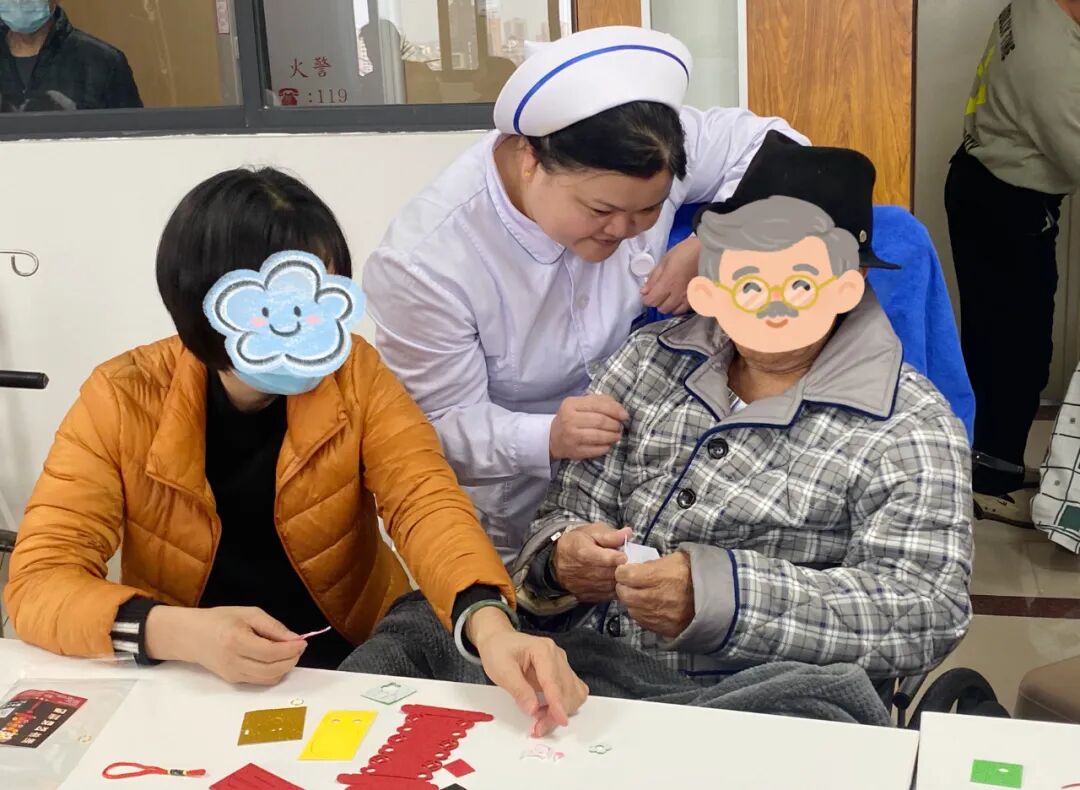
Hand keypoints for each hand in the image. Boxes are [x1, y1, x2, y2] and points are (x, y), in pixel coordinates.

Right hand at [145, 606, 305, 684]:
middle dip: (291, 660)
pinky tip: (275, 659)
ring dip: (284, 667)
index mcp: (236, 641)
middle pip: (272, 670)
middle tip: (298, 647)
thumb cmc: (220, 620)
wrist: (191, 636)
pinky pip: (261, 681)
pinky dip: (274, 672)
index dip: (291, 649)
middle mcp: (233, 662)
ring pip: (269, 679)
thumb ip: (273, 627)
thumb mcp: (249, 614)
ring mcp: (232, 675)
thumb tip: (295, 639)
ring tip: (287, 652)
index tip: (303, 641)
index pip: (270, 653)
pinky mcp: (233, 681)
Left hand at [467, 607, 588, 736]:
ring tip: (540, 719)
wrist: (498, 640)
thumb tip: (533, 710)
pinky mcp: (562, 673)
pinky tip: (548, 710)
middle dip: (555, 713)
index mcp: (542, 650)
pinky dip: (564, 705)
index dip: (557, 703)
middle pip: (566, 690)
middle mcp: (557, 656)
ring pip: (573, 693)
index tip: (560, 720)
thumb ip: (518, 690)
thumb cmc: (498, 651)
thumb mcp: (501, 670)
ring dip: (560, 711)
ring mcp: (562, 664)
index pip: (553, 680)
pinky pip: (573, 692)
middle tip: (537, 728)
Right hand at [549, 394, 628, 460]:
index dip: (615, 410)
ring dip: (613, 436)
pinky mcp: (574, 451)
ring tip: (617, 435)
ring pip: (599, 436)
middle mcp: (569, 420)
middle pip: (600, 421)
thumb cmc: (572, 417)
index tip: (625, 415)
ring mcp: (571, 437)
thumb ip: (600, 401)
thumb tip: (620, 409)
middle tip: (620, 426)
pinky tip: (608, 444)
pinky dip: (606, 447)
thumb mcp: (581, 404)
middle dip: (615, 424)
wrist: (553, 438)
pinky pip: (596, 450)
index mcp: (571, 404)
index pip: (598, 405)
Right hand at [553, 523, 632, 602]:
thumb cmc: (579, 542)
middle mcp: (577, 570)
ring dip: (620, 579)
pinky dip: (615, 589)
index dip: (612, 558)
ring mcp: (580, 586)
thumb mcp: (592, 531)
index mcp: (578, 550)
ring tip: (625, 571)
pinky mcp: (584, 596)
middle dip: (620, 568)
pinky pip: (606, 596)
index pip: (596, 556)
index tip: (624, 556)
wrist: (558, 559)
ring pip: (607, 586)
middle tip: (631, 563)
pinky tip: (617, 580)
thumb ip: (610, 534)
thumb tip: (628, 533)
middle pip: (605, 573)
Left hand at [615, 552, 694, 639]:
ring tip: (640, 595)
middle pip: (624, 594)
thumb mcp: (676, 559)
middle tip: (629, 583)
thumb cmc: (694, 575)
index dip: (622, 571)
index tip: (625, 570)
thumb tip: (636, 566)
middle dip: (623, 587)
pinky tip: (648, 606)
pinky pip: (641, 621)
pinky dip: (641, 613)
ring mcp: (658, 616)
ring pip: (631, 609)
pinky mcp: (662, 628)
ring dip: (632, 601)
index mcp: (660, 576)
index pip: (625, 575)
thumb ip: (653, 562)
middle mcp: (656, 598)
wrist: (715, 599)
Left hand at [640, 236, 699, 314]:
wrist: (709, 251)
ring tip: (669, 296)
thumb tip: (644, 291)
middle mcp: (677, 294)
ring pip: (673, 311)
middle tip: (658, 293)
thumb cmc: (686, 252)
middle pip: (662, 308)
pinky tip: (680, 298)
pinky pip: (685, 310)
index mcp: (667, 283)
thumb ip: (654, 277)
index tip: (646, 294)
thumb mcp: (665, 260)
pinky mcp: (698, 299)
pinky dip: (679, 306)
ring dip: (669, 305)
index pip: (651, 301)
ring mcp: (688, 298)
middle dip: (657, 302)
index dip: (646, 299)